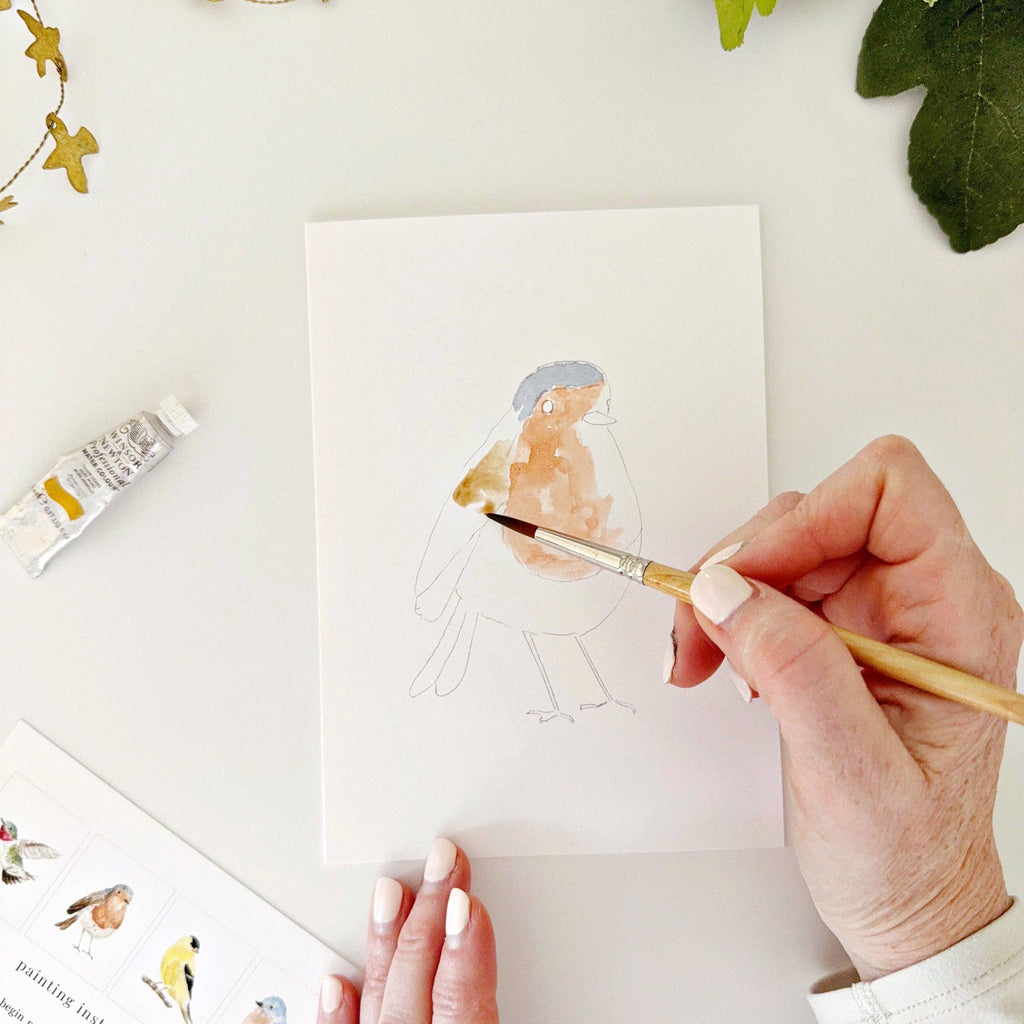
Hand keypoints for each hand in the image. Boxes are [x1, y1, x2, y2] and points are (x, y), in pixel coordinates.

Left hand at [317, 838, 498, 1023]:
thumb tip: (542, 989)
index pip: (460, 1004)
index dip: (464, 951)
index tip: (466, 903)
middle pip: (416, 982)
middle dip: (429, 917)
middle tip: (445, 862)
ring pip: (378, 996)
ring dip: (384, 943)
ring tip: (389, 892)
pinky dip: (337, 1013)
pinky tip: (336, 982)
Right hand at [668, 436, 1023, 980]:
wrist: (906, 899)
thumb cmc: (906, 855)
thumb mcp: (852, 774)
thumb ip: (794, 671)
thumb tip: (724, 588)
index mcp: (960, 614)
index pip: (889, 493)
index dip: (807, 519)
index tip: (742, 580)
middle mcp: (923, 597)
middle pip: (819, 513)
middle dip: (745, 565)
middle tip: (701, 629)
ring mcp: (879, 610)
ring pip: (782, 546)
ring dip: (725, 594)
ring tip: (703, 658)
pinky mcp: (838, 629)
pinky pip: (767, 585)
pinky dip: (727, 616)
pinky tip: (722, 664)